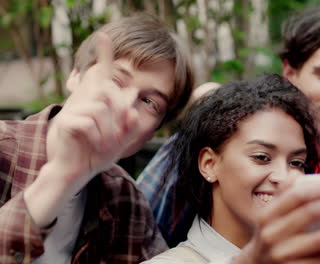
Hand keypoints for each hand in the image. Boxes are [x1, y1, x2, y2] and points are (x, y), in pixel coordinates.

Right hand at [46, 32, 138, 188]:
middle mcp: (86, 101)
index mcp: (98, 102)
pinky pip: (90, 124)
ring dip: (110, 132)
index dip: (104, 55)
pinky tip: (94, 146)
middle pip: (111, 94)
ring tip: (105, 146)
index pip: (103, 75)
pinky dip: (98, 138)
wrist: (76, 170)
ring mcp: (74, 109)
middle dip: (121, 117)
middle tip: (118, 139)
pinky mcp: (66, 120)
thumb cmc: (97, 152)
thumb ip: (128, 121)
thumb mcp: (120, 139)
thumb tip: (133, 94)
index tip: (104, 36)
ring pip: (102, 110)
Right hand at [233, 182, 319, 263]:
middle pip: (309, 214)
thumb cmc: (269, 235)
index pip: (296, 197)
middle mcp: (271, 234)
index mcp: (267, 215)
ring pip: (317, 238)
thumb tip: (296, 174)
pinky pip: (317, 258)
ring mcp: (281, 253)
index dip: (319, 190)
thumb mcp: (269, 215)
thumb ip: (282, 194)